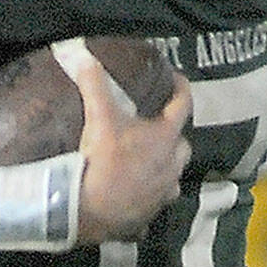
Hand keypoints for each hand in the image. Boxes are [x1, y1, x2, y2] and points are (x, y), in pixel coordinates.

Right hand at [76, 56, 192, 242]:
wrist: (90, 210)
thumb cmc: (103, 160)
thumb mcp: (98, 117)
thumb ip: (94, 83)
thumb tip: (82, 54)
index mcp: (166, 137)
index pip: (184, 104)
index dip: (181, 87)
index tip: (176, 79)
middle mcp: (173, 164)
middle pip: (182, 143)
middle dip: (172, 134)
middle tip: (153, 126)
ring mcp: (164, 191)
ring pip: (172, 174)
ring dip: (163, 165)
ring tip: (144, 159)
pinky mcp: (151, 213)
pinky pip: (156, 200)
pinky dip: (148, 195)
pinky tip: (133, 192)